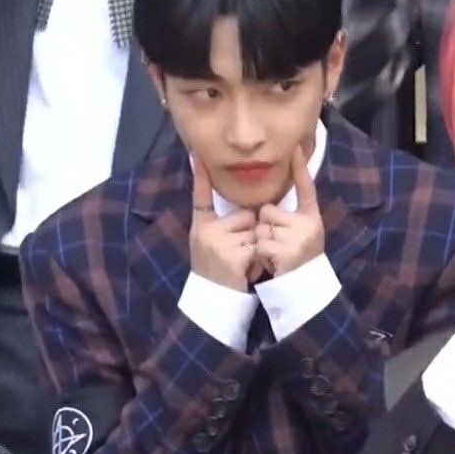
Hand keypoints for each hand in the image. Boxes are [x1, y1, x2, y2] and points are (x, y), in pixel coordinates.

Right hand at [189, 155, 261, 290]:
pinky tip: (244, 271)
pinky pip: (258, 246)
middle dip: (250, 232)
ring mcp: (219, 243)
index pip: (201, 196)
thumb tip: (241, 208)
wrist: (214, 300)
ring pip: (255, 231)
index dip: (200, 175)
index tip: (197, 153)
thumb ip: (219, 224)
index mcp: (201, 225)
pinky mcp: (233, 255)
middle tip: (238, 253)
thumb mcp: (209, 243)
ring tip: (241, 263)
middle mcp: (207, 231)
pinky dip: (257, 260)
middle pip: (247, 215)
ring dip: (255, 247)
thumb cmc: (217, 270)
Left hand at [255, 145, 324, 276]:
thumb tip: (266, 205)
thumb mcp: (299, 234)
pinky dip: (261, 255)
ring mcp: (298, 237)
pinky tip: (273, 263)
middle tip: (278, 245)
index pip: (306, 188)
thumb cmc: (296, 258)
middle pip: (268, 211)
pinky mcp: (286, 251)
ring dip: (262, 243)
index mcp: (311, 217)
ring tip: (276, 255)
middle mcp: (308, 224)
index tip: (296, 147)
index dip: (301, 168)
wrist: (304, 287)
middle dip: (265, 227)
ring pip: (262, 228)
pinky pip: (260, 243)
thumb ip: (288, 217)